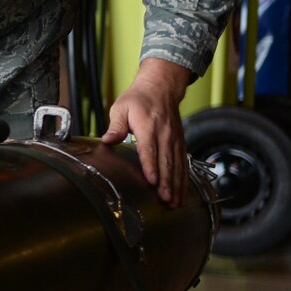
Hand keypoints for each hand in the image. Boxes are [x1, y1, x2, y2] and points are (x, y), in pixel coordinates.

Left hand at [102, 58, 193, 207]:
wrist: (160, 88)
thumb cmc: (138, 99)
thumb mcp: (121, 107)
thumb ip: (116, 125)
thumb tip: (107, 140)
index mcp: (148, 126)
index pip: (149, 149)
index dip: (151, 166)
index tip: (152, 181)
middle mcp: (164, 134)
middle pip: (166, 162)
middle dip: (166, 182)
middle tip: (166, 200)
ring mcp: (174, 139)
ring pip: (177, 166)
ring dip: (176, 185)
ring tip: (175, 202)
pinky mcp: (179, 143)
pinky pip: (183, 163)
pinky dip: (183, 180)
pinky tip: (182, 193)